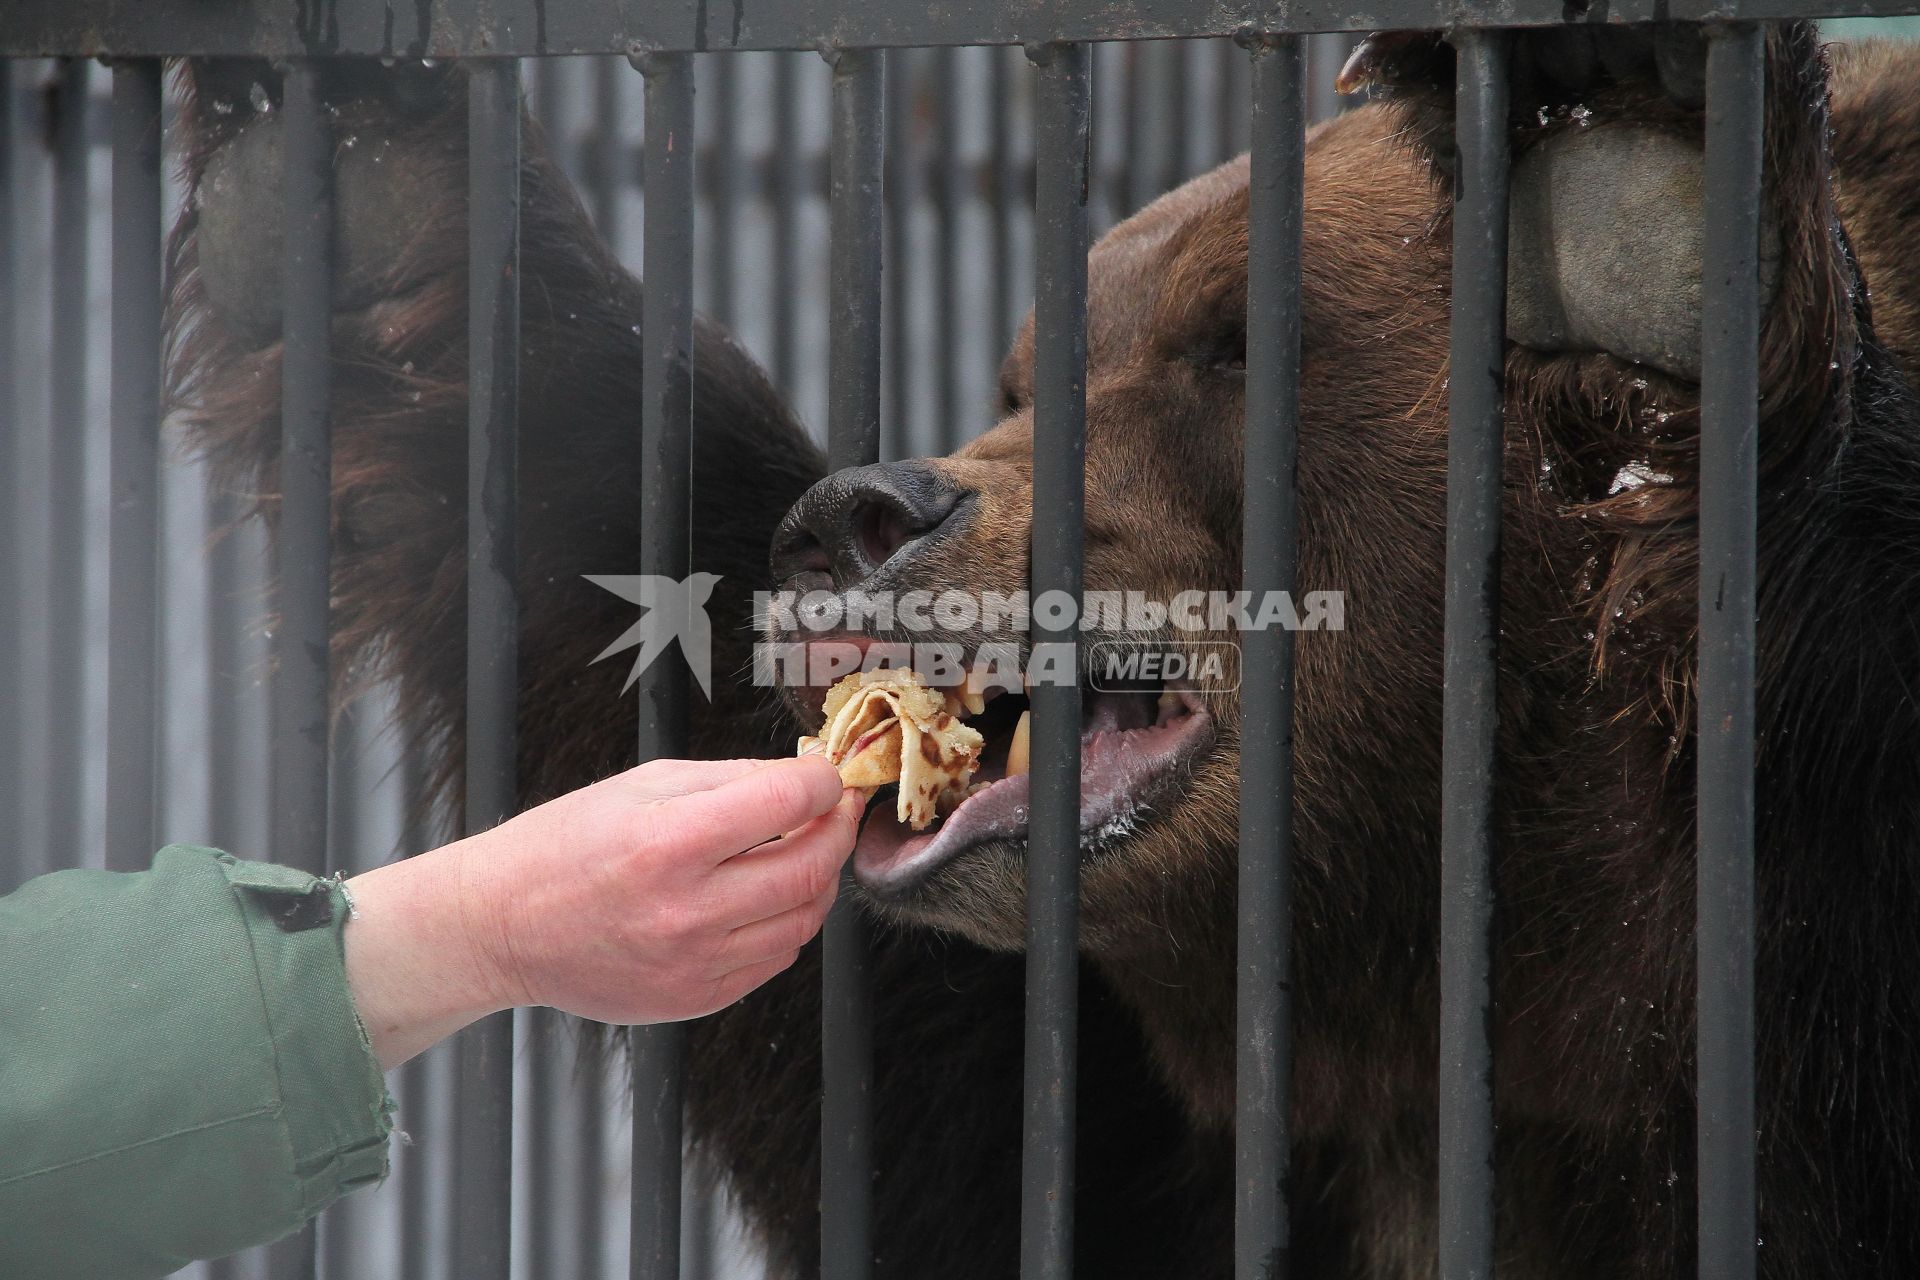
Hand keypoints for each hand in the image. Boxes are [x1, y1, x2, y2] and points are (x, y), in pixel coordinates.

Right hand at [342, 755, 861, 1067]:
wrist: (500, 926)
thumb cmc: (563, 847)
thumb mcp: (640, 786)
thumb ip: (730, 780)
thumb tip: (801, 779)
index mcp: (670, 843)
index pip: (789, 803)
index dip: (823, 782)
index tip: (826, 776)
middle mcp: (688, 910)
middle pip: (812, 868)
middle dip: (837, 830)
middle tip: (834, 811)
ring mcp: (695, 964)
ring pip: (805, 920)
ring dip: (819, 880)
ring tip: (801, 851)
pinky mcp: (697, 999)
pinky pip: (775, 960)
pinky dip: (786, 923)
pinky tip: (765, 899)